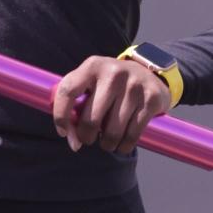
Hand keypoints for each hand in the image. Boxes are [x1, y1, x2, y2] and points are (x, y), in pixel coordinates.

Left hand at [52, 56, 172, 156]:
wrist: (148, 75)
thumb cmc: (110, 86)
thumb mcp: (91, 84)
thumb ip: (75, 107)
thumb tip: (74, 142)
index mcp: (93, 66)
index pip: (67, 91)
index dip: (60, 116)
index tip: (63, 132)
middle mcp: (113, 73)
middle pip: (91, 120)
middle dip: (86, 137)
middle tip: (89, 139)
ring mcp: (134, 86)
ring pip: (112, 133)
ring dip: (107, 144)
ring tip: (107, 141)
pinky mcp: (151, 99)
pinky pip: (132, 135)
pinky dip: (124, 146)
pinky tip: (122, 144)